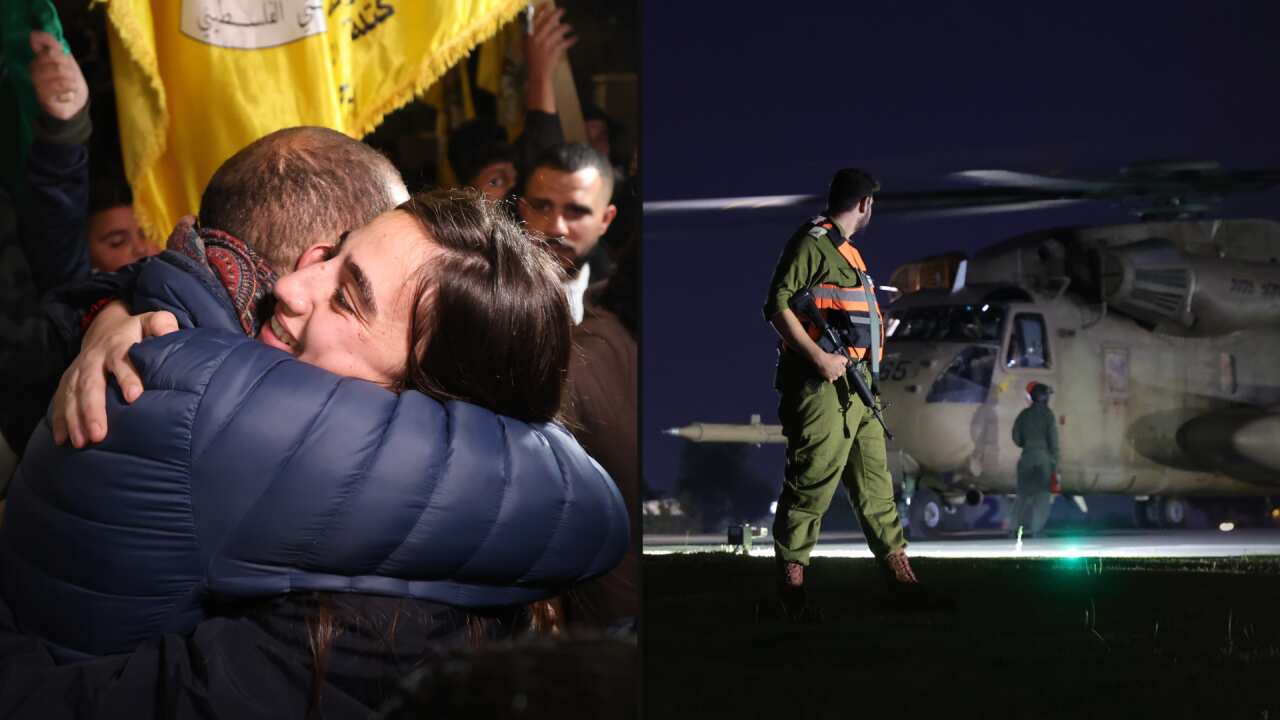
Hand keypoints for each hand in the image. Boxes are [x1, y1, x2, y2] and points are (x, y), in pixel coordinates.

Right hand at [29, 31, 87, 121]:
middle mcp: (34, 67)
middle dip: (68, 64)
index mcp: (40, 58)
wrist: (74, 105)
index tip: (61, 50)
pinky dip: (70, 87)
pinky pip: (59, 84)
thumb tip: (39, 35)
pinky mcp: (43, 95)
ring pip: (57, 69)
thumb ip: (58, 49)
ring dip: (71, 78)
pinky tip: (70, 92)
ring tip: (71, 85)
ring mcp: (37, 81)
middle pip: (52, 55)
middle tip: (71, 75)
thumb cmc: (70, 82)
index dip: (49, 40)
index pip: (37, 40)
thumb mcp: (69, 63)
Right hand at [52, 302, 178, 447]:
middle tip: (99, 434)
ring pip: (73, 396)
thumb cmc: (136, 331)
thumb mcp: (150, 321)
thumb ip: (161, 323)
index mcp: (117, 346)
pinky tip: (62, 439)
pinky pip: (61, 400)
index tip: (134, 396)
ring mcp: (79, 371)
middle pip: (91, 385)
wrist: (105, 327)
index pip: (121, 361)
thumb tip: (169, 330)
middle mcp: (94, 360)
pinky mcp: (69, 381)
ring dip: (75, 420)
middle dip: (93, 410)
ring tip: (81, 442)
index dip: (127, 377)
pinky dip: (59, 419)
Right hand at [525, 5, 576, 112]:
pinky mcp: (554, 51)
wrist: (537, 76)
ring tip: (570, 27)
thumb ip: (534, 36)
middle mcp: (537, 38)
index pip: (535, 20)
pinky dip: (571, 40)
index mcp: (529, 37)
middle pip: (548, 22)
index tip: (547, 5)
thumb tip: (543, 25)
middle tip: (563, 10)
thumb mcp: (529, 47)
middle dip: (556, 14)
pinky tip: (575, 38)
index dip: (542, 11)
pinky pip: (564, 43)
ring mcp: (546, 45)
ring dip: (565, 28)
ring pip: (557, 31)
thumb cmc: (533, 62)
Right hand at [813, 352, 848, 382]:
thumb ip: (845, 360)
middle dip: (837, 371)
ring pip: (835, 378)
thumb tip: (846, 363)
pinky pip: (830, 381)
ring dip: (834, 375)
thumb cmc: (831, 358)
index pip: (844, 370)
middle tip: (833, 367)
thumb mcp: (841, 357)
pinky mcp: (828, 378)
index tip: (837, 364)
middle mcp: (838, 374)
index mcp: (842, 369)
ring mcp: (833, 377)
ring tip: (830, 371)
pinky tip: (828, 375)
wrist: (821, 360)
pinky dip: (829, 379)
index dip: (841, 366)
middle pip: (839, 374)